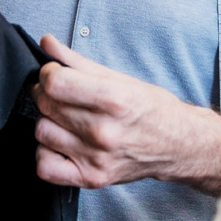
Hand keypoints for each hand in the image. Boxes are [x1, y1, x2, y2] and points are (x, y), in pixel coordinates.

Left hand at [32, 34, 220, 194]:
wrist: (178, 145)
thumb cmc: (151, 109)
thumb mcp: (119, 77)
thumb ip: (77, 60)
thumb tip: (47, 42)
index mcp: (114, 100)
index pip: (56, 83)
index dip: (49, 73)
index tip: (54, 72)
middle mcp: (104, 131)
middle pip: (47, 105)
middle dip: (47, 92)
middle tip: (61, 91)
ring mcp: (97, 158)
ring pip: (42, 132)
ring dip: (49, 120)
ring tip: (65, 116)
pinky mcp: (92, 178)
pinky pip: (46, 167)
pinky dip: (46, 153)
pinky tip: (61, 142)